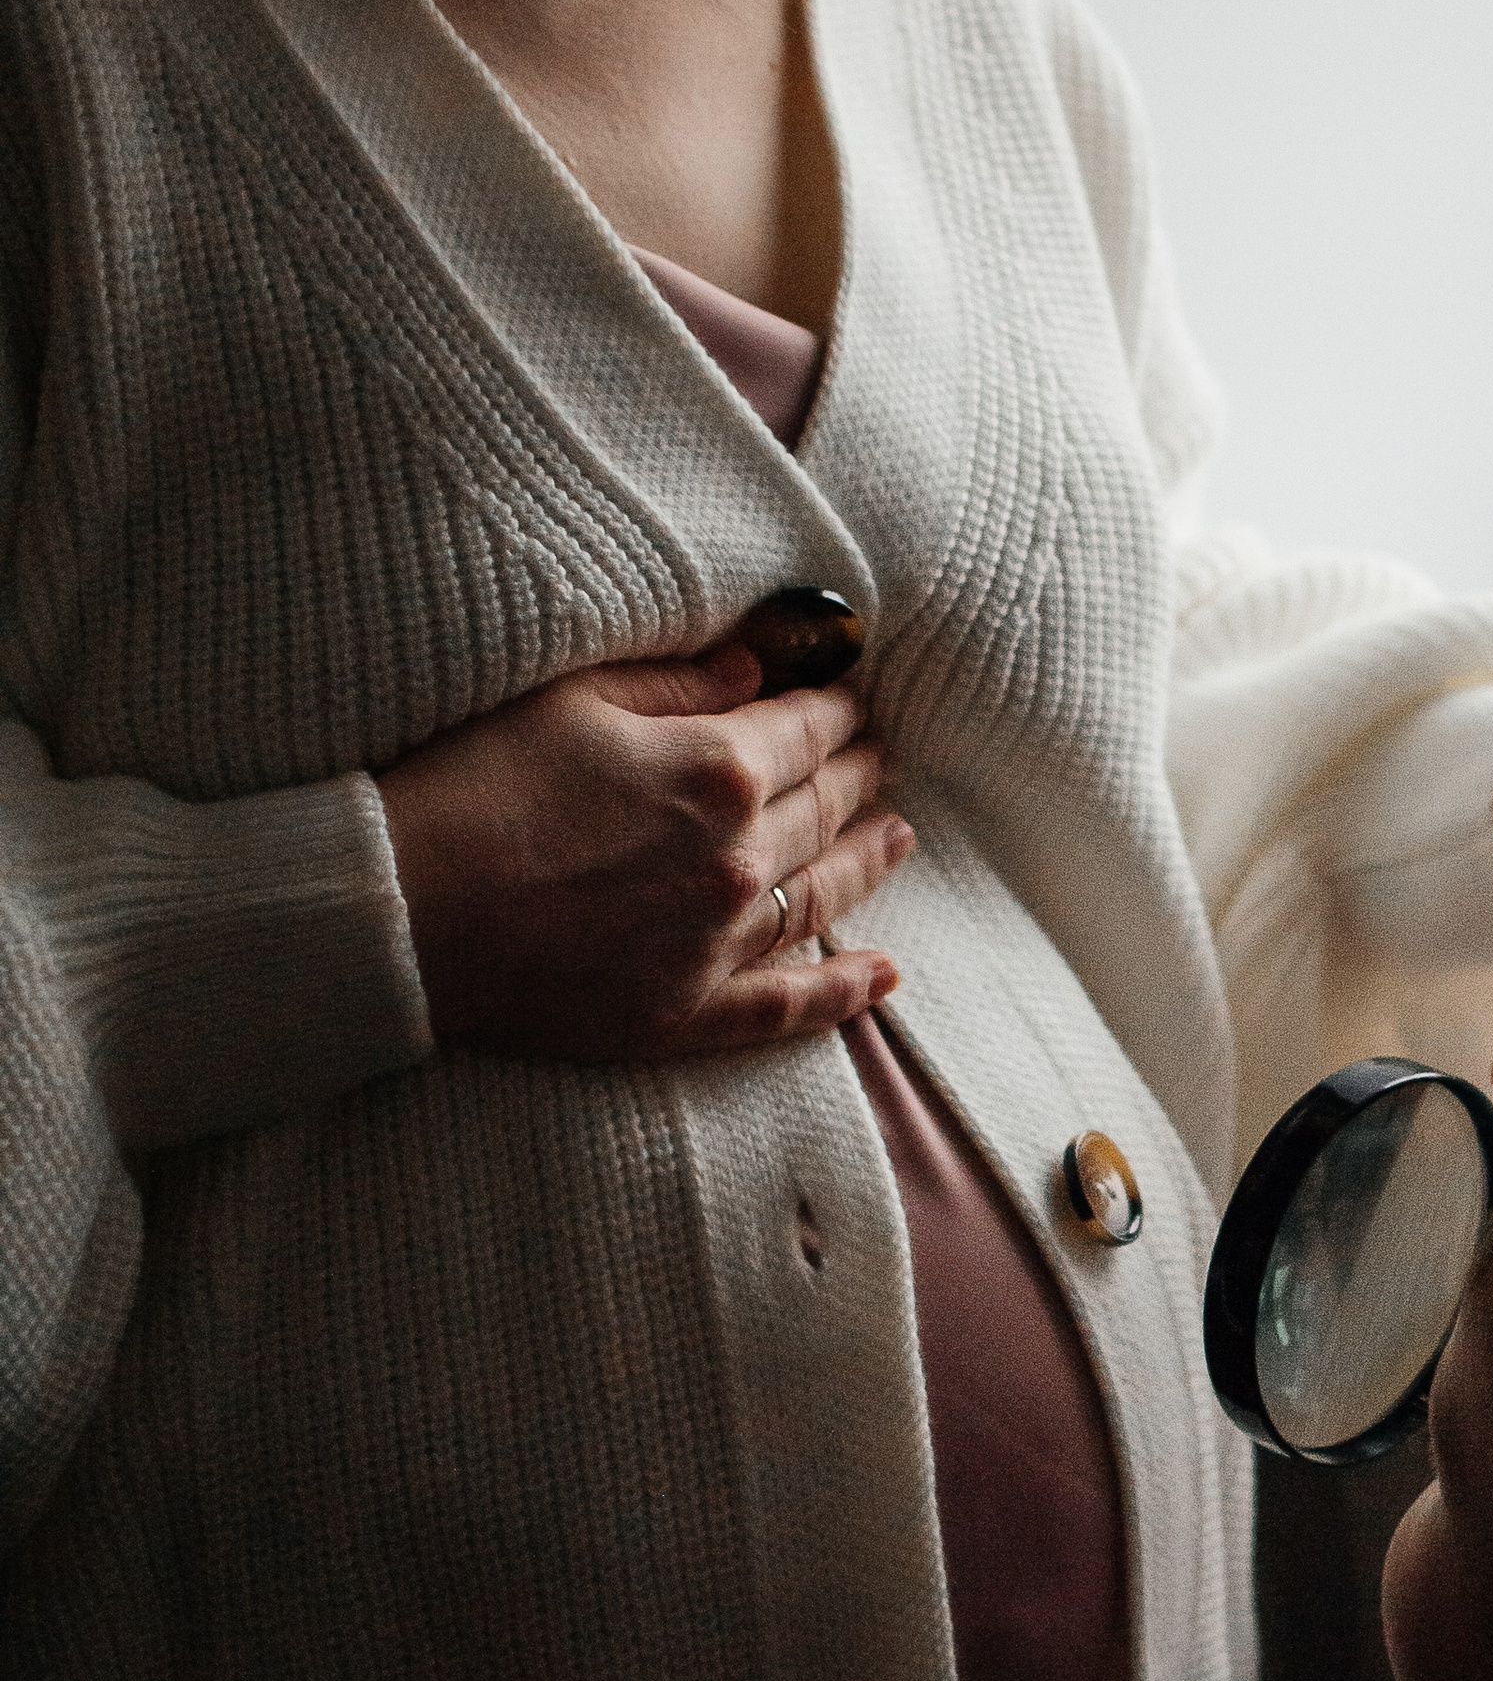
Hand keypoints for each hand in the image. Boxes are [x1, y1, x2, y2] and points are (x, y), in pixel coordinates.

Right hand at [377, 645, 912, 1061]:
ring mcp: (717, 942)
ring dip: (868, 863)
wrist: (405, 910)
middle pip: (822, 809)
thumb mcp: (573, 700)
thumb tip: (759, 667)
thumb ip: (678, 683)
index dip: (837, 710)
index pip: (805, 730)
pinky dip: (842, 994)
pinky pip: (786, 1007)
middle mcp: (736, 858)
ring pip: (822, 897)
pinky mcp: (684, 1013)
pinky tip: (883, 976)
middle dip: (859, 776)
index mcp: (715, 769)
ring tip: (899, 836)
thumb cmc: (472, 785)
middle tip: (881, 758)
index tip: (855, 700)